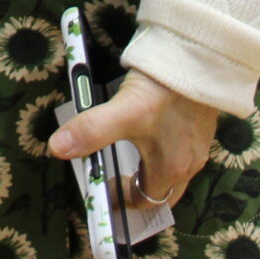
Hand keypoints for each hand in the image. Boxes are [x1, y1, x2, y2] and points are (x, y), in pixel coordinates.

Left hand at [48, 65, 219, 214]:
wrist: (201, 57)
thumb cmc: (164, 90)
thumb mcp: (124, 111)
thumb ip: (92, 130)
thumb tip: (57, 148)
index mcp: (170, 169)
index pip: (144, 201)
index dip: (121, 199)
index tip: (102, 187)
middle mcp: (189, 163)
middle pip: (161, 190)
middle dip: (139, 189)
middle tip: (115, 176)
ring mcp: (198, 144)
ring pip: (173, 169)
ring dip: (151, 168)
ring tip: (129, 152)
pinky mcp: (201, 124)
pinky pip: (182, 148)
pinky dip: (164, 149)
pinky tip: (152, 129)